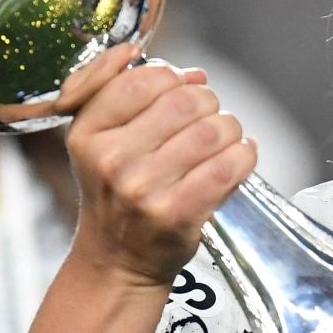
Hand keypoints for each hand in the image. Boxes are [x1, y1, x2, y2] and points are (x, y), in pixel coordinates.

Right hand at [59, 45, 256, 287]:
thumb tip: (193, 73)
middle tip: (206, 119)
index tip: (178, 92)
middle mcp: (111, 160)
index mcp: (87, 132)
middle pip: (186, 100)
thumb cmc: (115, 193)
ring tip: (223, 140)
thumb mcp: (99, 139)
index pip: (144, 79)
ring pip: (213, 130)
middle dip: (207, 103)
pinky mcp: (178, 213)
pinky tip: (239, 156)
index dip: (174, 78)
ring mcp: (143, 189)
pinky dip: (245, 154)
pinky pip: (230, 165)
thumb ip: (130, 93)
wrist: (117, 259)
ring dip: (230, 129)